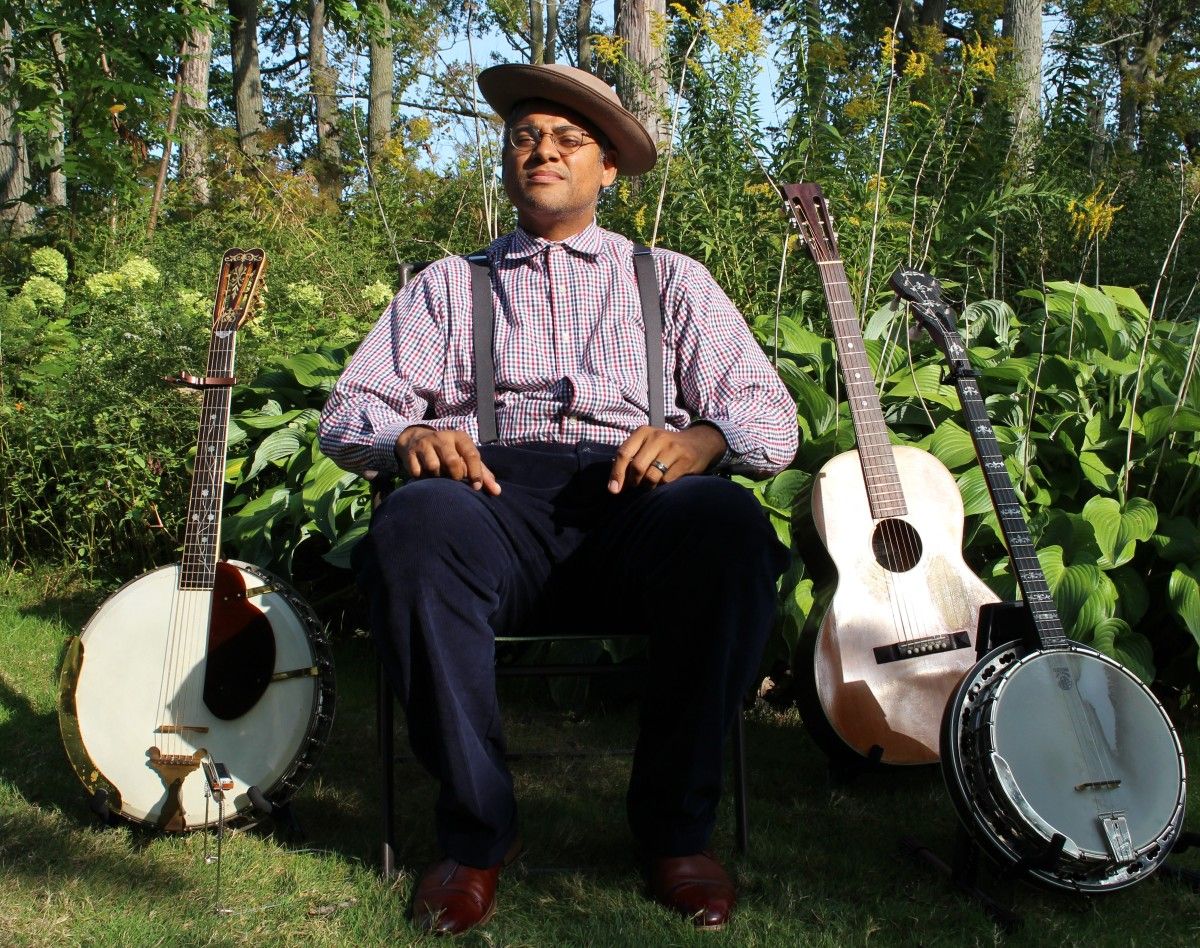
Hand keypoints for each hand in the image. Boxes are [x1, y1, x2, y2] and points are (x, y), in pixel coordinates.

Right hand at [395, 426, 500, 494]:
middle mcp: (442, 437)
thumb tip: (497, 492)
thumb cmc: (449, 452)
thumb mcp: (465, 457)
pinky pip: (418, 471)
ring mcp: (425, 443)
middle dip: (455, 475)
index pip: (471, 454)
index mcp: (460, 437)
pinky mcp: (410, 452)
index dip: (476, 472)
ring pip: (434, 466)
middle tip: (453, 479)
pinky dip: (422, 477)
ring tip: (438, 474)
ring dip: (437, 476)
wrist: (416, 439)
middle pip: (452, 461)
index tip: (477, 487)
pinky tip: (424, 474)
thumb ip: (482, 473)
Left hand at [608, 424, 726, 493]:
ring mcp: (672, 448)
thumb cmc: (665, 448)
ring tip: (651, 483)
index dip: (616, 474)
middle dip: (634, 481)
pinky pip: (666, 481)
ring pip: (651, 476)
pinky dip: (662, 485)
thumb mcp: (647, 445)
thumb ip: (630, 460)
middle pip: (637, 467)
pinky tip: (665, 481)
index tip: (613, 490)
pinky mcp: (685, 460)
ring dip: (648, 486)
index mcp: (643, 432)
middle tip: (637, 485)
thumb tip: (614, 485)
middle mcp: (657, 437)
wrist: (699, 442)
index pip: (623, 453)